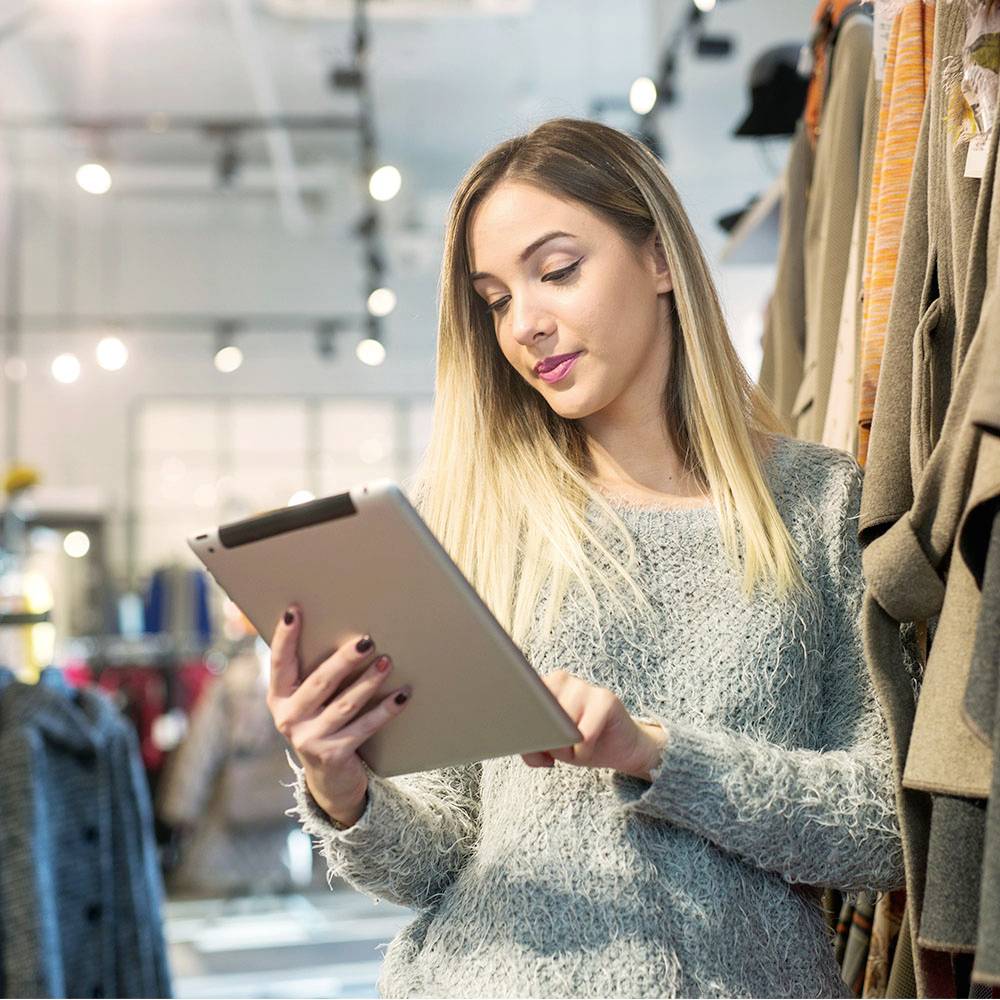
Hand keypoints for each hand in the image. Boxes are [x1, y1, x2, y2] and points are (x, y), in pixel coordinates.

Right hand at [267, 606, 411, 825]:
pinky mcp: (332, 755)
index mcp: (280, 697)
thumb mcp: (310, 701)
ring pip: (345, 704)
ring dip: (369, 681)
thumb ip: (315, 673)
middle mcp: (288, 718)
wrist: (330, 780)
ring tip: (388, 661)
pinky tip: (402, 695)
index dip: (284, 637)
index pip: (279, 663)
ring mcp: (309, 739)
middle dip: (344, 660)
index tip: (295, 610)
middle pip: (319, 682)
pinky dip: (385, 710)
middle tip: (367, 640)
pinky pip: (364, 727)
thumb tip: (347, 633)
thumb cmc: (323, 723)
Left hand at [520, 669, 668, 780]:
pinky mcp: (606, 699)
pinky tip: (590, 749)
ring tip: (575, 750)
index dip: (520, 723)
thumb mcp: (548, 748)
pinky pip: (584, 735)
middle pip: (539, 716)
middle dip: (545, 743)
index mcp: (541, 686)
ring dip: (565, 751)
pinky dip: (582, 753)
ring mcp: (584, 686)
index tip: (519, 737)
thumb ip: (529, 745)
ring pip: (561, 726)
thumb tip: (525, 741)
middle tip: (555, 753)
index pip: (519, 699)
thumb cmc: (578, 743)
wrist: (620, 747)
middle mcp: (560, 679)